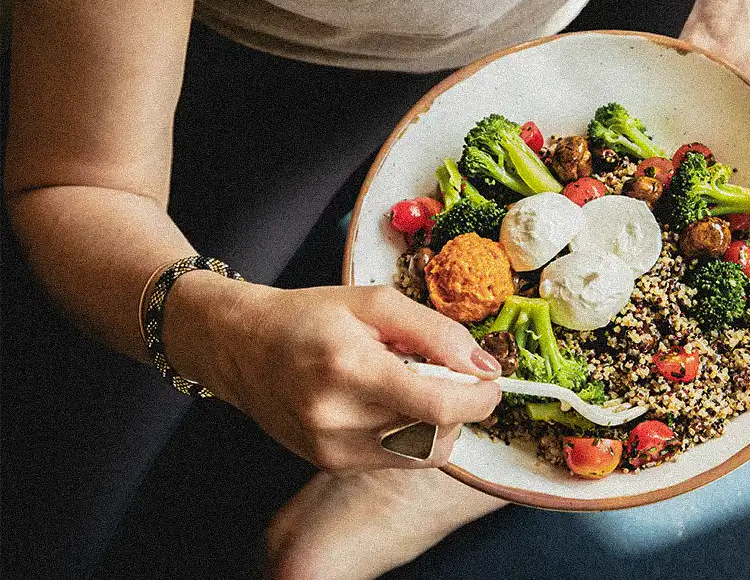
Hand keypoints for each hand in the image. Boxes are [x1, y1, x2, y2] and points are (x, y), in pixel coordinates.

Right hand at [164, 274, 502, 471]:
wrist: (242, 346)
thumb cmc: (311, 316)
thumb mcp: (376, 302)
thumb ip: (437, 332)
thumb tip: (486, 367)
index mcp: (350, 367)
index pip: (438, 404)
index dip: (479, 398)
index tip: (491, 381)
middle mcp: (338, 417)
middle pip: (437, 432)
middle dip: (462, 407)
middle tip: (453, 376)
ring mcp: (332, 448)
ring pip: (423, 454)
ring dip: (441, 424)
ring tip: (418, 387)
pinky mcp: (332, 464)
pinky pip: (399, 460)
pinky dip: (414, 435)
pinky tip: (395, 405)